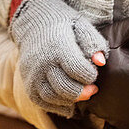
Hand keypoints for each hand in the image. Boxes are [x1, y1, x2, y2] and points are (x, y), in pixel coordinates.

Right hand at [9, 0, 107, 115]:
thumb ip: (92, 42)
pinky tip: (68, 99)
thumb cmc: (62, 24)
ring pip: (54, 98)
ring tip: (80, 92)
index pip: (79, 70)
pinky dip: (58, 106)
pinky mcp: (28, 84)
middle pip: (66, 88)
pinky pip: (43, 103)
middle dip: (84, 91)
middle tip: (93, 88)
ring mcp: (33, 75)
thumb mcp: (80, 24)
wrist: (32, 22)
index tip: (94, 71)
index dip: (91, 75)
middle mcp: (43, 62)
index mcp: (58, 47)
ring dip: (72, 100)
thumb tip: (100, 62)